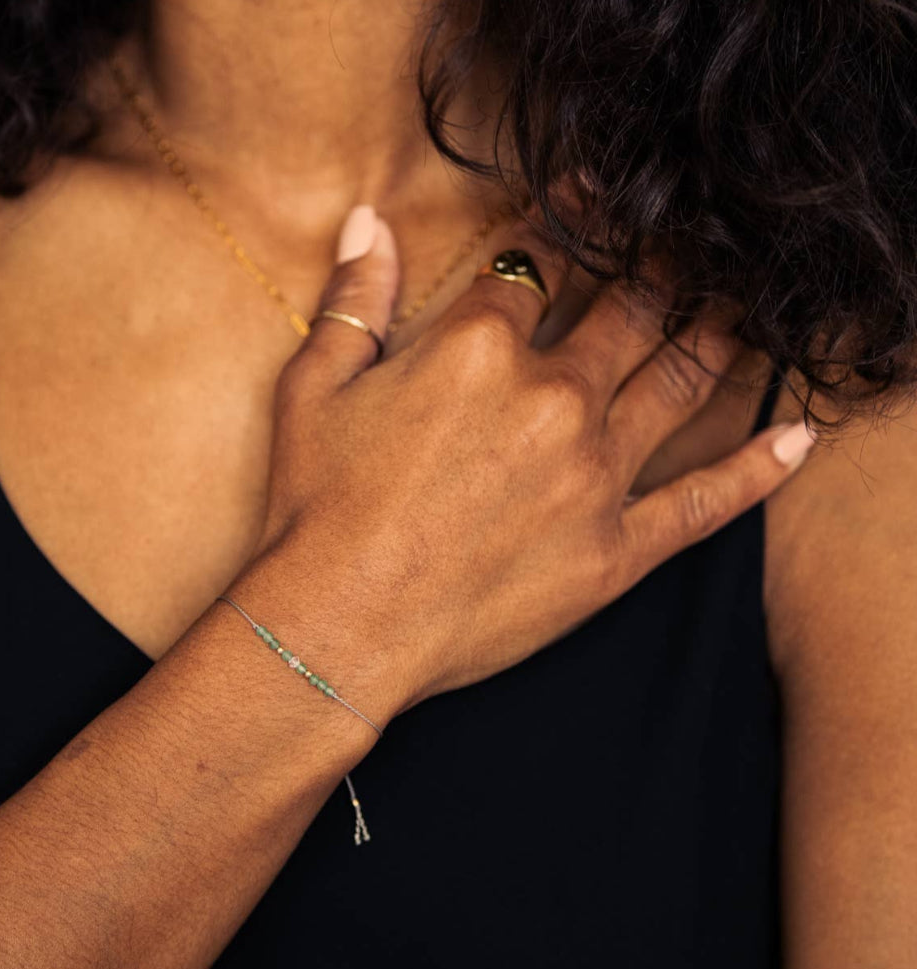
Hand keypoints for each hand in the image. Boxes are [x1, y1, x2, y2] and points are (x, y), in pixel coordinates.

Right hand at [241, 208, 814, 718]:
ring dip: (714, 334)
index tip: (590, 199)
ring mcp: (593, 475)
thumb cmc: (315, 509)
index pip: (537, 262)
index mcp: (478, 349)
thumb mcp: (313, 388)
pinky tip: (796, 442)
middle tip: (685, 243)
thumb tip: (366, 221)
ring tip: (740, 307)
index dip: (566, 221)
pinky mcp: (615, 550)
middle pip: (626, 310)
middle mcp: (551, 398)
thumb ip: (353, 298)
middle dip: (655, 267)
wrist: (337, 626)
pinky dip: (757, 471)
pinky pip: (704, 502)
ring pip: (677, 382)